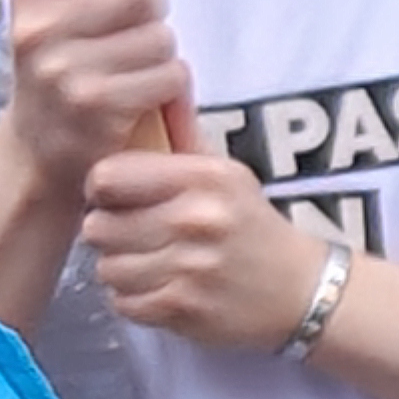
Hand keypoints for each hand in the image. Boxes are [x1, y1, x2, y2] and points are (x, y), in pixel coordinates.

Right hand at [0, 0, 198, 198]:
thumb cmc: (61, 78)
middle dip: (152, 15)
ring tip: (133, 75)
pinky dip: (168, 89)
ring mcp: (65, 70)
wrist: (36, 159)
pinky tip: (141, 102)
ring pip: (161, 37)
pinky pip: (169, 76)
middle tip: (134, 40)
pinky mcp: (97, 107)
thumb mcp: (53, 23)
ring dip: (161, 57)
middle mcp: (39, 30)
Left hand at [79, 139, 337, 357]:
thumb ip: (182, 136)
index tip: (116, 197)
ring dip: (120, 268)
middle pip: (98, 227)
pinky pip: (122, 303)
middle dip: (109, 232)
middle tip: (132, 234)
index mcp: (204, 178)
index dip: (103, 188)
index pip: (107, 176)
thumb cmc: (250, 225)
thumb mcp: (225, 173)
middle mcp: (196, 220)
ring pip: (106, 268)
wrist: (301, 290)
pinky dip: (134, 299)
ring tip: (148, 262)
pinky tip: (159, 287)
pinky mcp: (183, 309)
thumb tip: (159, 90)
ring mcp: (189, 269)